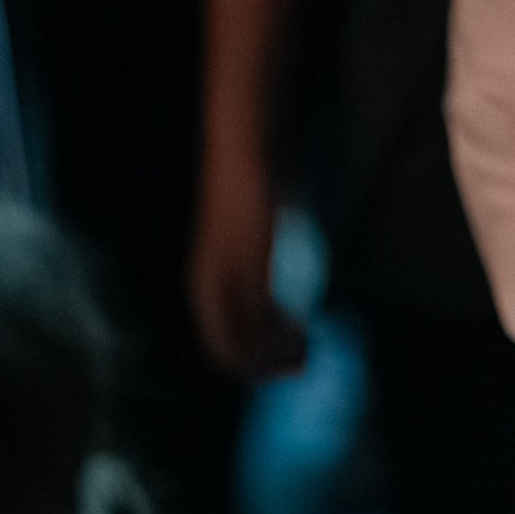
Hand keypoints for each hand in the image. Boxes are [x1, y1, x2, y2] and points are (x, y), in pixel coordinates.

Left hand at [189, 148, 306, 379]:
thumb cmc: (259, 182)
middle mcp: (209, 283)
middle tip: (303, 363)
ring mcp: (224, 274)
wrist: (248, 147)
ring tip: (305, 350)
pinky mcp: (244, 262)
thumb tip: (289, 287)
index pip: (221, 340)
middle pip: (227, 349)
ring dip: (273, 355)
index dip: (255, 360)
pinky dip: (277, 335)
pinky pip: (254, 316)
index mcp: (209, 279)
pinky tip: (300, 329)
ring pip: (239, 340)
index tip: (292, 356)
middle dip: (265, 367)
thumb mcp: (261, 230)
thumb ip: (267, 261)